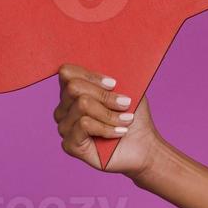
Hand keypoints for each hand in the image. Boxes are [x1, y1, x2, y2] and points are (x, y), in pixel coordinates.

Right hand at [54, 63, 161, 180]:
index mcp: (74, 91)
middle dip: (105, 95)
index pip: (67, 72)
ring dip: (110, 114)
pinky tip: (118, 132)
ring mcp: (65, 126)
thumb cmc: (133, 115)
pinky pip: (84, 125)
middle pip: (74, 88)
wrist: (143, 145)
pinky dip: (106, 128)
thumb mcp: (126, 89)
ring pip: (82, 105)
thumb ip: (111, 75)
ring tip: (126, 121)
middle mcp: (64, 108)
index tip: (114, 84)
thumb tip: (105, 62)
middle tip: (125, 104)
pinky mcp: (69, 145)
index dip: (91, 75)